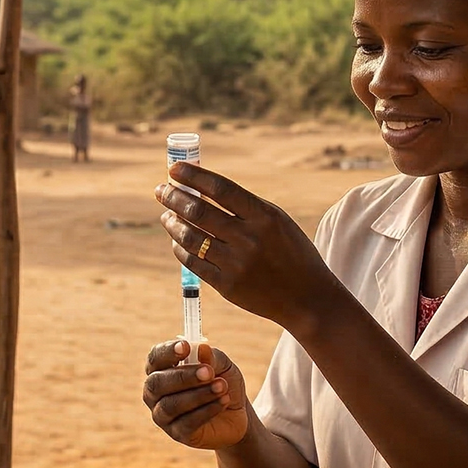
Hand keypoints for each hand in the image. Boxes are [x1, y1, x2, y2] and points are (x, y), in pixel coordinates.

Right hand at [143, 339, 249, 450]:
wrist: (236, 413)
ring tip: (222, 387)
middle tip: (209, 372)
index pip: (154, 358)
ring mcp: (163, 415)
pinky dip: (207, 410)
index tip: (186, 347)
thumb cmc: (222, 382)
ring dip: (199, 394)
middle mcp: (155, 392)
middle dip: (183, 377)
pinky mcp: (178, 433)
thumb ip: (212, 357)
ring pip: (171, 405)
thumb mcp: (223, 366)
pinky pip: (186, 422)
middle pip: (156, 383)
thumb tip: (202, 349)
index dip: (167, 352)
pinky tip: (223, 401)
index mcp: (161, 369)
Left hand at [155, 164, 340, 329]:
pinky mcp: (227, 286)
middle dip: (173, 197)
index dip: (193, 176)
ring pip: (190, 237)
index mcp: (265, 216)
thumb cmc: (292, 253)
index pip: (221, 189)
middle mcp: (249, 238)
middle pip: (199, 211)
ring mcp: (236, 263)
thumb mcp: (278, 222)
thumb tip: (201, 189)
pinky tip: (176, 240)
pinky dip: (179, 247)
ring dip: (172, 222)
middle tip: (161, 190)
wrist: (307, 298)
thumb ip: (244, 207)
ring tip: (166, 215)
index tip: (174, 169)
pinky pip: (192, 262)